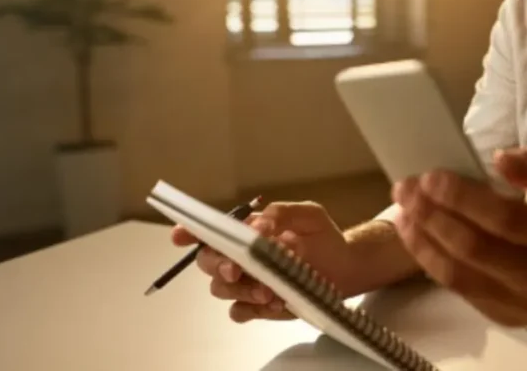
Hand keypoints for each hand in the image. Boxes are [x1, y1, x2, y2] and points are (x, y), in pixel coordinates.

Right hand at [170, 202, 367, 322]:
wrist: (345, 267)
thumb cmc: (323, 237)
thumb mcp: (308, 215)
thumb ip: (280, 214)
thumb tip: (256, 224)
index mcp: (247, 232)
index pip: (212, 231)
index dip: (191, 232)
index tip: (180, 235)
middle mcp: (241, 257)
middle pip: (208, 262)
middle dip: (216, 265)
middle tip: (235, 269)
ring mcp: (248, 283)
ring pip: (220, 289)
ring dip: (239, 289)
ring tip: (267, 290)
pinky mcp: (259, 306)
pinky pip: (238, 312)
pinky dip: (249, 308)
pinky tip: (272, 302)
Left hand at [391, 148, 526, 326]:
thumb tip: (500, 160)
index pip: (506, 220)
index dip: (464, 198)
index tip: (432, 176)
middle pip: (475, 249)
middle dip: (433, 216)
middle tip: (406, 188)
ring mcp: (520, 304)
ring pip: (459, 274)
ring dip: (423, 239)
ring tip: (403, 209)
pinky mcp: (501, 316)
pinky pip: (458, 289)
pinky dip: (430, 259)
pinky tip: (415, 234)